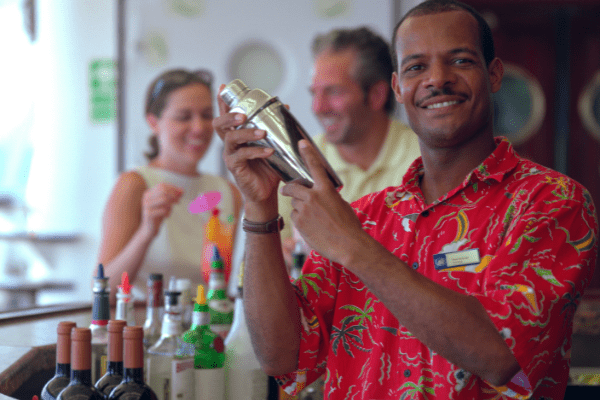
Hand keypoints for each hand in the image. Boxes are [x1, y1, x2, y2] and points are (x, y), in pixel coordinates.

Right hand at [140, 183, 182, 236]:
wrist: (149, 229)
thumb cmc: (158, 215)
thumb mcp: (166, 204)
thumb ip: (173, 197)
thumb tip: (182, 191)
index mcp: (149, 193)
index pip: (162, 185)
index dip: (173, 188)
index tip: (181, 192)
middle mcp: (146, 198)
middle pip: (163, 190)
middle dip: (173, 195)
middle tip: (178, 201)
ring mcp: (146, 205)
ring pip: (164, 199)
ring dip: (171, 203)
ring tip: (172, 208)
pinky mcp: (148, 214)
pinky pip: (163, 210)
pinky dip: (168, 212)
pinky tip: (167, 216)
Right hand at [213, 84, 280, 208]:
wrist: (266, 194)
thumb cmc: (268, 169)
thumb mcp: (273, 145)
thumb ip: (276, 128)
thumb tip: (285, 107)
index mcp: (237, 135)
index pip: (227, 115)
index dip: (223, 102)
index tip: (224, 87)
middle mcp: (230, 144)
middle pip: (220, 124)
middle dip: (229, 115)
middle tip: (243, 114)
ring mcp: (230, 155)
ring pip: (231, 138)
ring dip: (247, 133)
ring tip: (263, 133)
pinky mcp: (234, 167)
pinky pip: (241, 156)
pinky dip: (256, 152)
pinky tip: (269, 151)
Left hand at [280, 140, 365, 264]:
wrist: (348, 245)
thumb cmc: (349, 226)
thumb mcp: (341, 204)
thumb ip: (328, 196)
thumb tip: (319, 195)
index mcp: (326, 189)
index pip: (314, 166)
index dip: (307, 152)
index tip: (301, 143)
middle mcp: (313, 197)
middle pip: (293, 187)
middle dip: (289, 188)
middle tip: (288, 190)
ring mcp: (304, 210)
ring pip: (294, 203)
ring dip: (299, 207)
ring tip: (313, 218)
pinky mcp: (299, 223)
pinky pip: (295, 216)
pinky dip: (300, 220)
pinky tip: (312, 227)